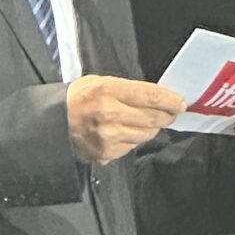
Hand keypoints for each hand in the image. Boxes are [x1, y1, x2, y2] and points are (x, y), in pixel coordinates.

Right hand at [66, 75, 186, 166]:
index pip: (149, 96)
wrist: (54, 121)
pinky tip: (127, 131)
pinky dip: (135, 139)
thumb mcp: (101, 82)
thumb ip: (129, 89)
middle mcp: (109, 115)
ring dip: (152, 128)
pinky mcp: (106, 153)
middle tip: (171, 112)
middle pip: (152, 118)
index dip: (169, 100)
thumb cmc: (79, 98)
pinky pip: (133, 146)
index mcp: (107, 91)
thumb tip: (157, 98)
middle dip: (166, 115)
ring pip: (146, 135)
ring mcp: (108, 137)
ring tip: (147, 121)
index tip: (180, 103)